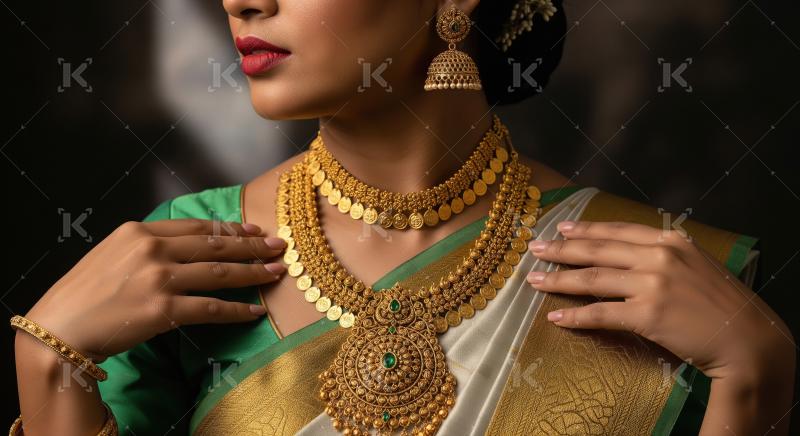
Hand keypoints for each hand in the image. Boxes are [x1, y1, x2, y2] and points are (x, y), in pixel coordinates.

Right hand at [22, 219, 287, 361]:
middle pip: (216, 244)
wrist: (60, 328)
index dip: (231, 228)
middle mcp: (152, 249)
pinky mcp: (163, 309)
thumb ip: (146, 246)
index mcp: (139, 231)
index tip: (255, 229)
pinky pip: (212, 309)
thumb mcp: (112, 254)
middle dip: (253, 245)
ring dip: (253, 273)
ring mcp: (159, 278)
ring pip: (220, 272)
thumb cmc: (83, 294)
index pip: (198, 227)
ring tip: (277, 273)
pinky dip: (237, 311)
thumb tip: (183, 246)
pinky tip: (256, 312)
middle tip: (280, 246)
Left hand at [525, 220, 793, 383]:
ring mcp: (651, 285)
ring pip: (592, 278)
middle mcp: (658, 256)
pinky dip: (575, 315)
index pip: (617, 231)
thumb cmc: (721, 304)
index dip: (586, 229)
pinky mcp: (646, 315)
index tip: (561, 228)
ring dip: (558, 279)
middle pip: (597, 250)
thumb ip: (663, 255)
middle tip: (535, 249)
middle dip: (561, 249)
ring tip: (534, 280)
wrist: (746, 339)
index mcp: (670, 240)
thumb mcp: (695, 265)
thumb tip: (628, 254)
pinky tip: (556, 315)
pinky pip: (600, 313)